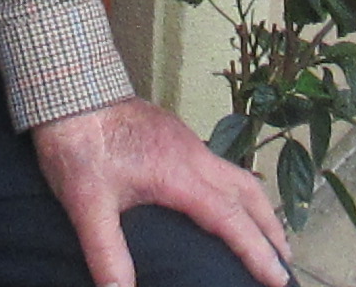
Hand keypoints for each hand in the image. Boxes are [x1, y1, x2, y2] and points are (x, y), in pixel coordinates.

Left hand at [32, 97, 289, 286]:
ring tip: (266, 236)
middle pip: (250, 194)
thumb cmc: (78, 143)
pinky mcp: (175, 134)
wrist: (70, 87)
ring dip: (257, 207)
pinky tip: (222, 202)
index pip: (232, 221)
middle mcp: (193, 156)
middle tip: (286, 264)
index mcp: (180, 175)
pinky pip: (220, 165)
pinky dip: (235, 189)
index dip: (258, 253)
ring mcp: (186, 142)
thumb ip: (107, 253)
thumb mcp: (87, 204)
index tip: (279, 280)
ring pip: (237, 176)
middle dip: (272, 230)